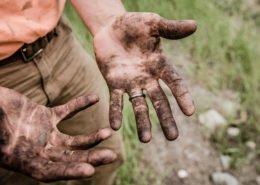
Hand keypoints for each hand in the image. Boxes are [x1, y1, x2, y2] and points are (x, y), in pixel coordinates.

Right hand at [0, 87, 115, 181]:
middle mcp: (37, 150)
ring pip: (73, 140)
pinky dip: (80, 104)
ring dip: (91, 138)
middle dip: (90, 158)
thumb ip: (4, 130)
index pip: (49, 172)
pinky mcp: (47, 117)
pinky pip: (67, 111)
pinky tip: (95, 98)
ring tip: (108, 133)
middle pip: (69, 158)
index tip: (90, 171)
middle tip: (112, 156)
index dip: (69, 172)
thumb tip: (8, 133)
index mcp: (23, 159)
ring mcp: (44, 134)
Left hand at [94, 13, 196, 141]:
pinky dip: (115, 112)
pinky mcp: (113, 83)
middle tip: (173, 137)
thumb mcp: (153, 23)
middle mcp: (147, 78)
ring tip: (145, 140)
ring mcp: (130, 82)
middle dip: (165, 118)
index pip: (175, 82)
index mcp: (159, 65)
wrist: (110, 27)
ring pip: (138, 105)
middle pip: (159, 100)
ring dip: (142, 122)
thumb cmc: (134, 24)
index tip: (190, 112)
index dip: (182, 96)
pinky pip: (115, 100)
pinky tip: (115, 126)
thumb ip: (171, 28)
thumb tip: (194, 25)